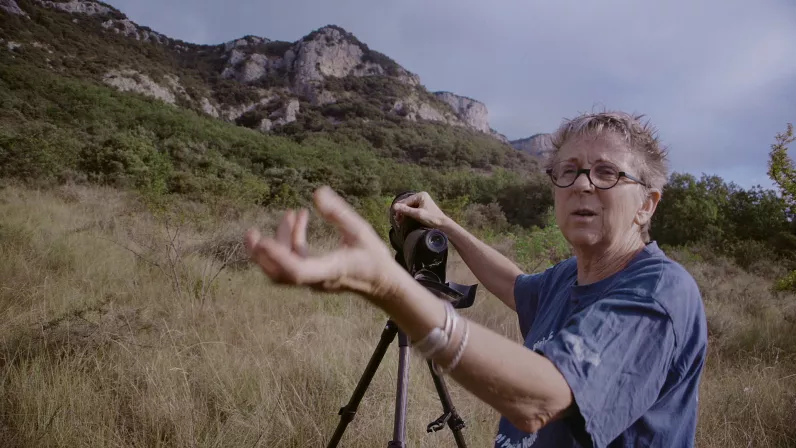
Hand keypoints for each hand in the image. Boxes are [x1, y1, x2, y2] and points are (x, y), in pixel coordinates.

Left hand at [244, 186, 398, 300]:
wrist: (382, 284)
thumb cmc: (374, 257)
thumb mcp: (360, 231)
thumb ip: (339, 212)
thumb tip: (317, 192)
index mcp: (330, 270)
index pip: (297, 270)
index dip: (278, 256)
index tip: (262, 240)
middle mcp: (317, 280)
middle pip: (280, 275)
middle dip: (261, 255)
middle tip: (251, 233)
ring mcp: (313, 281)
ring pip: (283, 268)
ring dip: (278, 242)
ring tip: (291, 213)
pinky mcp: (312, 277)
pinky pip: (293, 261)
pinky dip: (290, 242)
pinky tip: (299, 220)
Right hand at [391, 191, 449, 228]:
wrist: (442, 224)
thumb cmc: (431, 218)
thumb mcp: (418, 214)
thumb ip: (406, 210)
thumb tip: (393, 206)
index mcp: (420, 195)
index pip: (406, 201)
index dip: (399, 209)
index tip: (395, 216)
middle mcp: (420, 196)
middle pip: (407, 203)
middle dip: (401, 211)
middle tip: (397, 220)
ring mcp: (421, 201)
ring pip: (409, 206)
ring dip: (404, 213)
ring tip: (400, 221)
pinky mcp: (422, 206)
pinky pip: (412, 209)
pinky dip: (408, 214)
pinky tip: (405, 219)